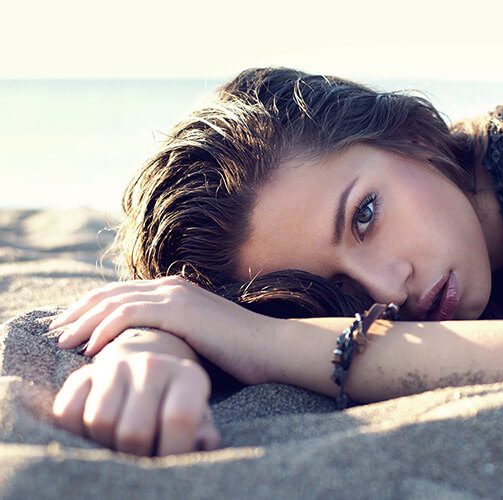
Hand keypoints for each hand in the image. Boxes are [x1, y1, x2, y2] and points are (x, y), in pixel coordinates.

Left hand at [51, 276, 275, 383]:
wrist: (272, 347)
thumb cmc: (241, 351)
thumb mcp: (199, 339)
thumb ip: (172, 335)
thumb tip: (145, 349)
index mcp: (175, 289)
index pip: (120, 293)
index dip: (90, 308)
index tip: (70, 328)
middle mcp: (171, 285)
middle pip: (109, 293)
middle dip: (78, 312)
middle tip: (57, 332)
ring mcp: (175, 295)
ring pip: (113, 301)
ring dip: (83, 321)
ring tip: (64, 342)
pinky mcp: (178, 310)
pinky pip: (128, 315)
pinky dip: (104, 329)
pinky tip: (92, 349)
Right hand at [52, 351, 220, 455]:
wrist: (145, 377)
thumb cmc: (174, 409)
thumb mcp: (198, 421)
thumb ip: (203, 435)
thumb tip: (200, 444)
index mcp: (188, 376)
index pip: (179, 418)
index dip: (172, 450)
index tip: (168, 463)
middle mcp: (152, 364)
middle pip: (134, 429)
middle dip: (136, 456)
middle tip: (141, 458)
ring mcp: (115, 366)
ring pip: (100, 422)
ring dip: (106, 446)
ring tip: (121, 447)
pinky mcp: (82, 375)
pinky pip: (67, 413)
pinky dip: (76, 434)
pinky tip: (97, 436)